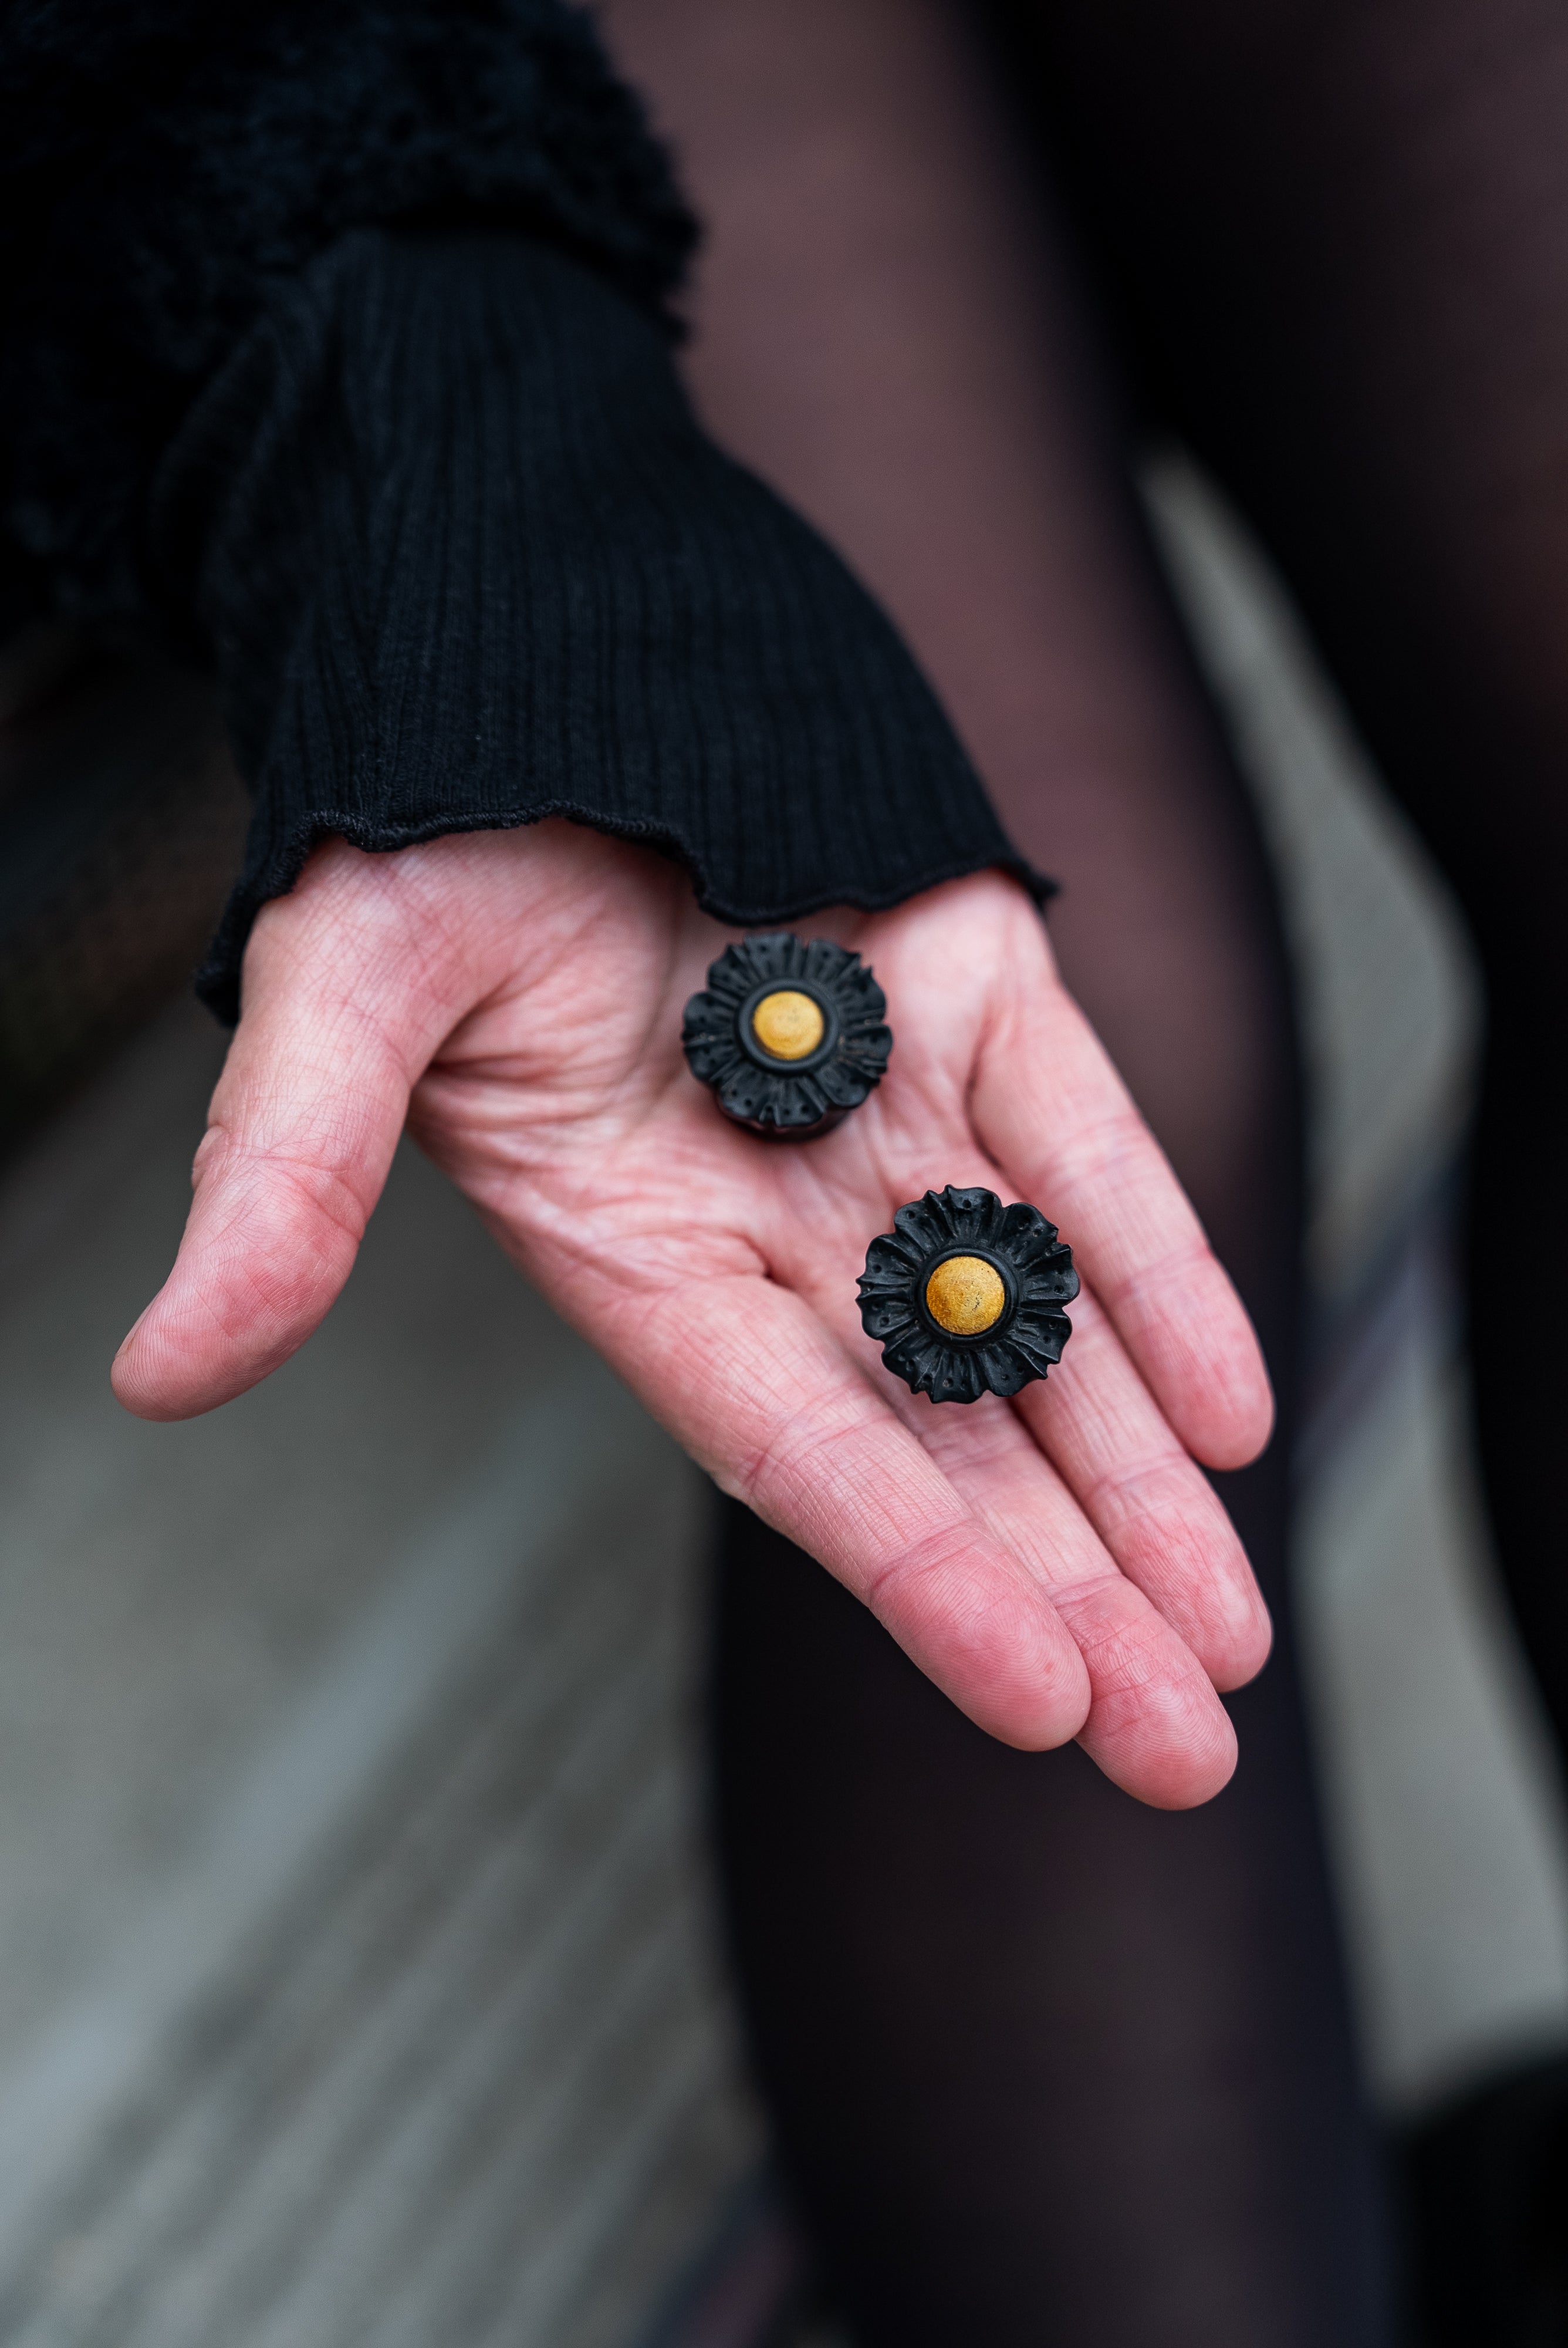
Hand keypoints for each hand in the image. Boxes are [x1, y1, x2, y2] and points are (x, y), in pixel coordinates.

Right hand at [113, 823, 1273, 1804]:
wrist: (524, 639)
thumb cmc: (417, 820)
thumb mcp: (343, 996)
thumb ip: (290, 1181)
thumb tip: (163, 1369)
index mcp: (637, 1241)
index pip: (796, 1441)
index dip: (918, 1571)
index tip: (1042, 1702)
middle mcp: (774, 1206)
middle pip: (941, 1429)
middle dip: (1067, 1586)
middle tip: (1184, 1746)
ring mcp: (885, 1098)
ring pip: (1036, 1320)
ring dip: (1139, 1477)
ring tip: (1232, 1639)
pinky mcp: (970, 982)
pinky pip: (1085, 1141)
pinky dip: (1157, 1267)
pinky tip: (1235, 1410)